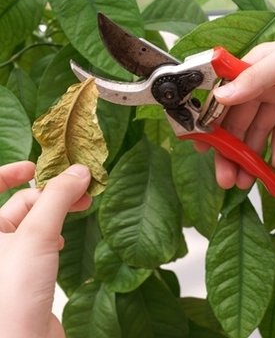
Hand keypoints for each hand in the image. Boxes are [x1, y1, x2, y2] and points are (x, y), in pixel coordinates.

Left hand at [0, 161, 91, 337]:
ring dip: (57, 213)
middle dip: (51, 193)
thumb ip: (58, 198)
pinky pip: (38, 243)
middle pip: (19, 204)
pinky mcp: (23, 274)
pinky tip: (62, 242)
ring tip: (81, 210)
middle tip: (81, 188)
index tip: (36, 166)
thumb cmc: (11, 295)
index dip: (10, 172)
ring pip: (33, 223)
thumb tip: (79, 171)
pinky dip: (54, 235)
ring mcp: (6, 260)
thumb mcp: (36, 235)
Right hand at [210, 17, 274, 188]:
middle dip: (230, 150)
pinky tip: (274, 162)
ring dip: (250, 154)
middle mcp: (264, 79)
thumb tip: (221, 98)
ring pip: (258, 127)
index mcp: (255, 64)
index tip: (202, 149)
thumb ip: (257, 77)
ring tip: (245, 181)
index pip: (224, 97)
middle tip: (226, 179)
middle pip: (239, 119)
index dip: (210, 123)